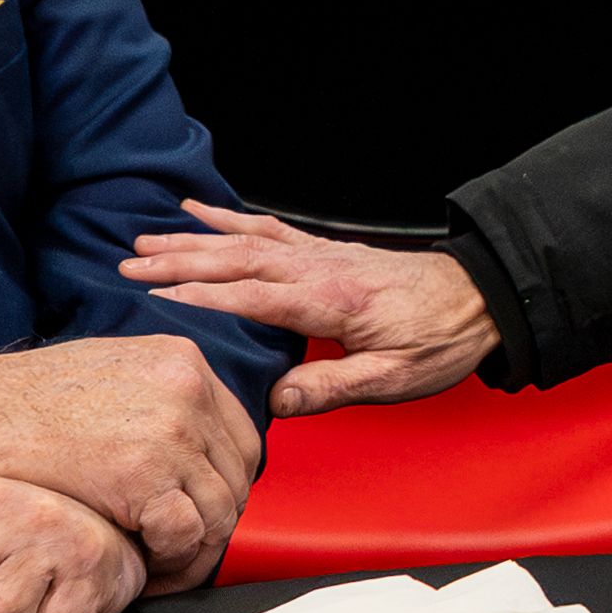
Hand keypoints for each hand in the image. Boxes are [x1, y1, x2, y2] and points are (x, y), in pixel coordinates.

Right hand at [0, 337, 259, 589]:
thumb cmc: (12, 410)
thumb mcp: (102, 376)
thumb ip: (155, 400)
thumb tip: (192, 445)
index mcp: (180, 358)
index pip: (240, 436)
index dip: (219, 486)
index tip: (188, 518)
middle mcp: (186, 384)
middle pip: (240, 476)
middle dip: (213, 523)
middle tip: (174, 557)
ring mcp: (171, 426)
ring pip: (223, 511)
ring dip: (193, 551)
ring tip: (155, 571)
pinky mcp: (146, 473)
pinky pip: (190, 535)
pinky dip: (171, 563)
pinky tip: (140, 571)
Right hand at [121, 200, 500, 415]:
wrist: (482, 299)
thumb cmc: (441, 342)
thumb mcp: (395, 379)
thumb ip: (333, 388)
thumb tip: (275, 401)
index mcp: (335, 302)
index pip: (256, 297)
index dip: (205, 297)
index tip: (157, 297)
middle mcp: (322, 269)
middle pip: (239, 259)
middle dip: (181, 261)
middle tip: (130, 264)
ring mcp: (322, 254)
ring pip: (247, 239)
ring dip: (195, 238)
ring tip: (146, 239)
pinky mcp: (327, 250)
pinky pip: (270, 227)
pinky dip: (231, 217)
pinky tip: (201, 211)